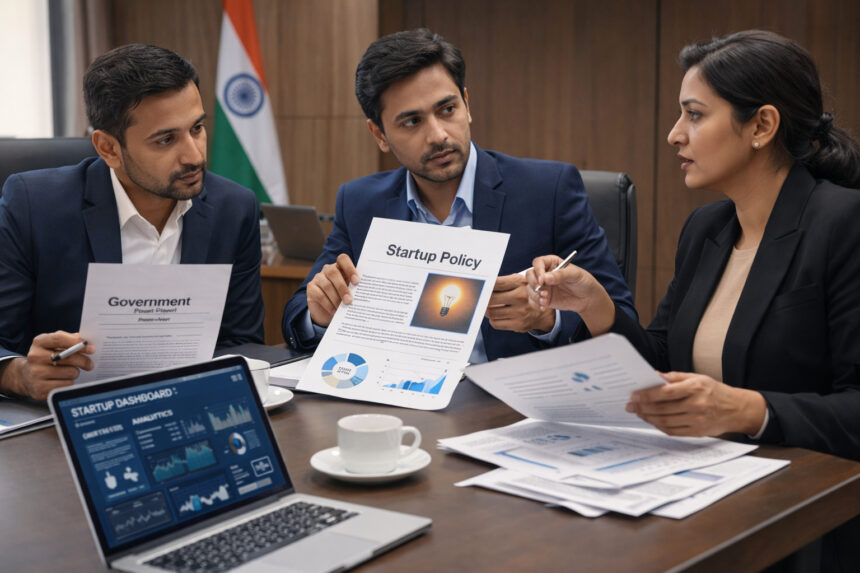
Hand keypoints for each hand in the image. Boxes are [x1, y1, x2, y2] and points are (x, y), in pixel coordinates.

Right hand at [0, 331, 94, 400]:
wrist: (26, 376)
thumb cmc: (46, 357)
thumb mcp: (52, 344)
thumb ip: (68, 339)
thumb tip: (85, 341)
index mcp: (39, 342)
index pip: (59, 339)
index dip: (78, 343)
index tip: (92, 349)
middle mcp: (35, 357)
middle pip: (69, 358)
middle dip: (84, 361)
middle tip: (89, 364)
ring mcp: (36, 373)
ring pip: (70, 373)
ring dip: (75, 373)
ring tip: (69, 372)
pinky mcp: (40, 389)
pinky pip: (66, 385)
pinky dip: (69, 383)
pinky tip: (63, 380)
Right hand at [306, 253, 358, 326]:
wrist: (328, 311)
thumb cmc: (343, 298)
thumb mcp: (350, 292)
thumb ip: (355, 289)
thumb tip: (364, 294)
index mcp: (340, 267)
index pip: (343, 259)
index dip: (350, 268)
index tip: (356, 281)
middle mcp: (328, 270)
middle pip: (333, 272)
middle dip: (342, 287)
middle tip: (349, 300)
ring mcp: (318, 278)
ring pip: (326, 285)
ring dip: (336, 298)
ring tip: (343, 308)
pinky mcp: (311, 288)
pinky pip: (319, 295)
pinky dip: (328, 305)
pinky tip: (334, 312)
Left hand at [486, 273, 554, 332]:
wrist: (544, 313)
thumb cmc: (527, 294)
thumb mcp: (520, 282)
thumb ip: (503, 282)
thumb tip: (483, 286)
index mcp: (520, 282)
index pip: (496, 283)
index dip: (485, 286)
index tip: (480, 287)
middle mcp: (521, 296)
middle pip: (491, 299)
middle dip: (483, 299)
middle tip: (480, 299)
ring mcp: (520, 312)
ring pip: (491, 312)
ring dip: (486, 310)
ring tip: (489, 307)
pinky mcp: (518, 324)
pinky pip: (495, 323)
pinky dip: (493, 319)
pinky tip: (497, 315)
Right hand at [526, 254, 614, 335]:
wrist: (587, 298)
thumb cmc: (583, 281)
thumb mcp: (575, 275)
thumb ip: (560, 275)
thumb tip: (545, 278)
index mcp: (551, 263)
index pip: (538, 263)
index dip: (538, 270)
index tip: (542, 280)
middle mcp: (544, 273)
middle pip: (530, 275)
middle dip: (533, 284)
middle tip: (542, 292)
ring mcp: (543, 286)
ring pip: (530, 288)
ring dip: (535, 295)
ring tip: (545, 300)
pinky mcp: (543, 297)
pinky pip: (533, 300)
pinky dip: (536, 304)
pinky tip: (544, 306)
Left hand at [625, 371, 767, 436]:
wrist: (736, 409)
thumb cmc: (714, 390)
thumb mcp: (697, 377)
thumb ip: (675, 377)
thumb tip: (654, 375)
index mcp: (695, 388)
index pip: (665, 392)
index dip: (646, 395)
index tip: (634, 395)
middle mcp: (697, 405)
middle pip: (662, 408)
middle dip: (642, 407)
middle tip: (630, 405)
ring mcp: (697, 420)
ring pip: (665, 421)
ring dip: (648, 417)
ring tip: (638, 412)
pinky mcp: (697, 432)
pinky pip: (673, 431)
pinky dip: (659, 426)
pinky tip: (652, 420)